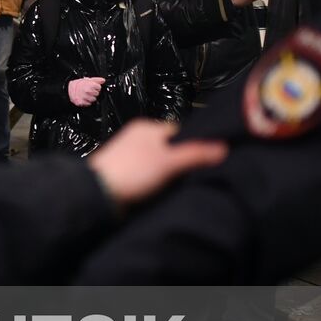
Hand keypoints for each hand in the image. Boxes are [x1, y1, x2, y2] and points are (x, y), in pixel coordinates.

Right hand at [67, 77, 105, 107]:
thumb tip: (103, 80)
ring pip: (93, 100)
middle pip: (97, 94)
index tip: (93, 87)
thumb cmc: (77, 84)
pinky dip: (87, 102)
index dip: (96, 87)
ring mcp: (85, 98)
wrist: (68, 89)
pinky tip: (84, 98)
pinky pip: (88, 104)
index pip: (99, 88)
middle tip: (89, 90)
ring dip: (91, 98)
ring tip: (86, 94)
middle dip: (94, 92)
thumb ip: (97, 80)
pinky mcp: (82, 103)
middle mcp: (88, 92)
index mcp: (91, 85)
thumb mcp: (87, 79)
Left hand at [88, 120, 227, 207]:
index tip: (208, 159)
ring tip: (182, 183)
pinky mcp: (126, 172)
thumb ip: (196, 154)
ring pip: (160, 161)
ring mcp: (130, 155)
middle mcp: (137, 138)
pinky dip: (158, 180)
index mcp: (146, 127)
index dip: (195, 145)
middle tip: (198, 174)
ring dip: (170, 172)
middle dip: (183, 160)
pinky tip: (165, 189)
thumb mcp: (169, 162)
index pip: (179, 132)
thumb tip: (222, 147)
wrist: (98, 193)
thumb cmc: (132, 172)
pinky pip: (149, 173)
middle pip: (170, 147)